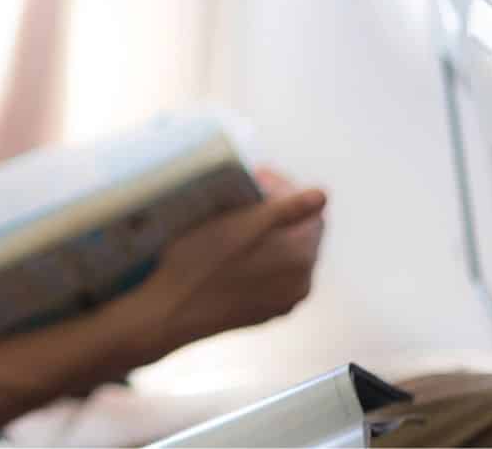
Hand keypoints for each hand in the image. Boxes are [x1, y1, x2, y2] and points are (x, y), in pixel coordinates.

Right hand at [133, 179, 326, 352]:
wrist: (169, 313)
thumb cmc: (197, 265)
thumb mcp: (238, 226)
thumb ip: (285, 210)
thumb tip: (322, 195)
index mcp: (299, 256)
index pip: (311, 211)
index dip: (284, 190)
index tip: (255, 178)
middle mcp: (301, 282)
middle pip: (302, 233)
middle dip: (278, 211)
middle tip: (244, 196)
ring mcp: (285, 301)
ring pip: (289, 256)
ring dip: (271, 235)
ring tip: (237, 222)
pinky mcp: (267, 313)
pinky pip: (275, 277)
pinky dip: (263, 259)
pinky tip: (235, 254)